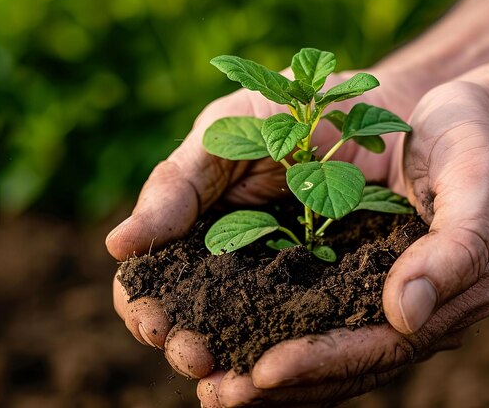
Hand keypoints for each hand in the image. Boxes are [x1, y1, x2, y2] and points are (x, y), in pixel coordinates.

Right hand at [107, 67, 422, 382]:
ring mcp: (281, 278)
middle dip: (188, 344)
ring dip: (234, 361)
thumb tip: (117, 246)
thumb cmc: (288, 111)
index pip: (153, 282)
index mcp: (195, 227)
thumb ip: (177, 185)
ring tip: (235, 380)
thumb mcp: (226, 133)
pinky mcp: (329, 288)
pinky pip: (304, 327)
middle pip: (195, 319)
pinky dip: (292, 350)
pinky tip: (286, 367)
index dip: (144, 306)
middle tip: (198, 355)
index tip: (154, 322)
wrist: (371, 108)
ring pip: (246, 334)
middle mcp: (233, 261)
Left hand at [203, 32, 488, 406]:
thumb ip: (455, 249)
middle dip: (284, 383)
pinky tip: (236, 331)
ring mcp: (389, 291)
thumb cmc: (482, 141)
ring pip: (328, 346)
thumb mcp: (481, 182)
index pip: (382, 346)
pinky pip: (320, 309)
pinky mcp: (366, 270)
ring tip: (212, 378)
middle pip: (347, 363)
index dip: (324, 363)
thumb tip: (403, 315)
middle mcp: (417, 307)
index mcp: (450, 295)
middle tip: (216, 392)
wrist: (478, 116)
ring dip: (272, 367)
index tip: (263, 374)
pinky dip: (278, 325)